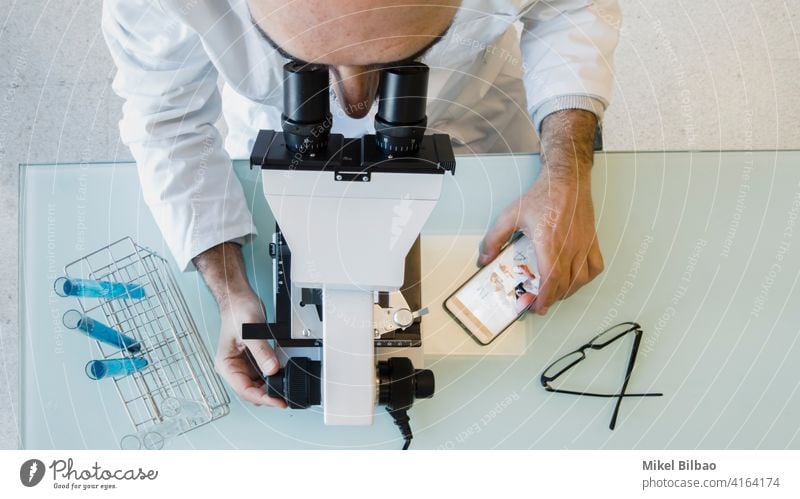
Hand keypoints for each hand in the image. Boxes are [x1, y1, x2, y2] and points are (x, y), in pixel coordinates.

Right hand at [216, 290, 286, 407]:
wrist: (239, 298)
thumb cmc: (237, 311)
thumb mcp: (251, 331)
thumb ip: (262, 351)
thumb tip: (272, 369)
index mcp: (226, 364)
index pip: (244, 390)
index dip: (263, 398)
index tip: (278, 401)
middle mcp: (233, 368)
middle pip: (252, 391)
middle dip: (269, 394)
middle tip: (287, 395)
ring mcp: (243, 365)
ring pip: (259, 385)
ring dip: (272, 386)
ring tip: (287, 384)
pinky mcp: (252, 360)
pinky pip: (264, 374)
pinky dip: (273, 376)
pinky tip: (282, 373)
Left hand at [478, 109, 603, 314]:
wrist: (566, 179)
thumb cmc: (542, 196)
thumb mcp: (510, 215)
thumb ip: (494, 239)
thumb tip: (484, 260)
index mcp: (549, 243)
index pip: (551, 280)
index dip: (544, 298)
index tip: (536, 307)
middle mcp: (570, 247)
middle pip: (564, 284)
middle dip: (551, 299)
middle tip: (538, 303)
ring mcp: (584, 245)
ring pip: (580, 279)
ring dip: (567, 291)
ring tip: (554, 293)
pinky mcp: (592, 240)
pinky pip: (595, 267)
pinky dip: (586, 278)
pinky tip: (575, 279)